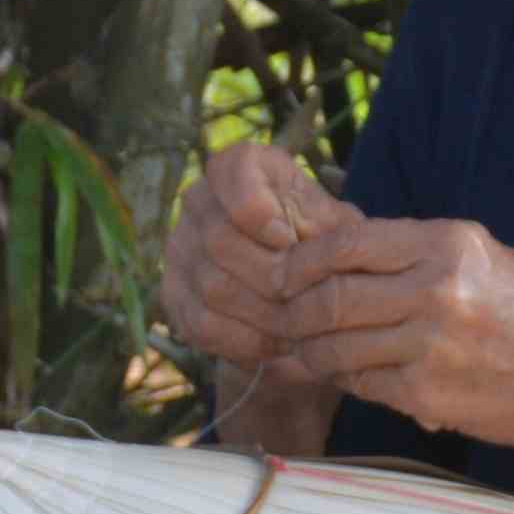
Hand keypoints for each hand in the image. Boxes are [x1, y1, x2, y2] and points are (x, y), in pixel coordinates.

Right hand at [161, 140, 342, 374]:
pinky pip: (202, 324)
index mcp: (243, 167)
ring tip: (303, 330)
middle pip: (221, 240)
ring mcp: (179, 247)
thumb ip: (327, 230)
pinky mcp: (173, 294)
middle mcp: (200, 200)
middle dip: (272, 278)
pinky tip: (278, 346)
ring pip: (212, 287)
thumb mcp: (340, 231)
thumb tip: (307, 247)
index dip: (255, 206)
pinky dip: (245, 341)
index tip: (289, 239)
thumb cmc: (328, 249)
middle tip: (309, 301)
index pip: (232, 169)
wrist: (306, 290)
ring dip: (264, 315)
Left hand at [261, 211, 513, 455]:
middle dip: (294, 310)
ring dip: (308, 350)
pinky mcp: (426, 393)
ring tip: (301, 350)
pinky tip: (339, 375)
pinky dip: (342, 380)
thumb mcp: (482, 259)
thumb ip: (414, 253)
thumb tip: (334, 255)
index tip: (284, 272)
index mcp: (448, 243)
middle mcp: (437, 288)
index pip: (347, 243)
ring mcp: (430, 344)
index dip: (302, 260)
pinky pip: (361, 384)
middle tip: (281, 316)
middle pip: (331, 296)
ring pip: (336, 345)